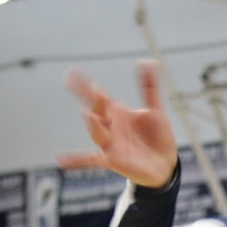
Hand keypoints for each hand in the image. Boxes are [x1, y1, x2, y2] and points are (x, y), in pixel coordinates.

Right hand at [58, 61, 178, 188]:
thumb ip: (149, 87)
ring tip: (88, 115)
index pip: (99, 96)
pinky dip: (76, 160)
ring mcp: (110, 144)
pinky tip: (61, 159)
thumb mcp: (155, 110)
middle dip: (94, 101)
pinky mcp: (113, 160)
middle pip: (97, 111)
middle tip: (93, 89)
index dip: (85, 84)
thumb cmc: (156, 137)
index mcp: (117, 113)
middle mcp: (110, 127)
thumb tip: (148, 61)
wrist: (165, 165)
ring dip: (93, 125)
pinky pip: (92, 160)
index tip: (72, 73)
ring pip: (97, 133)